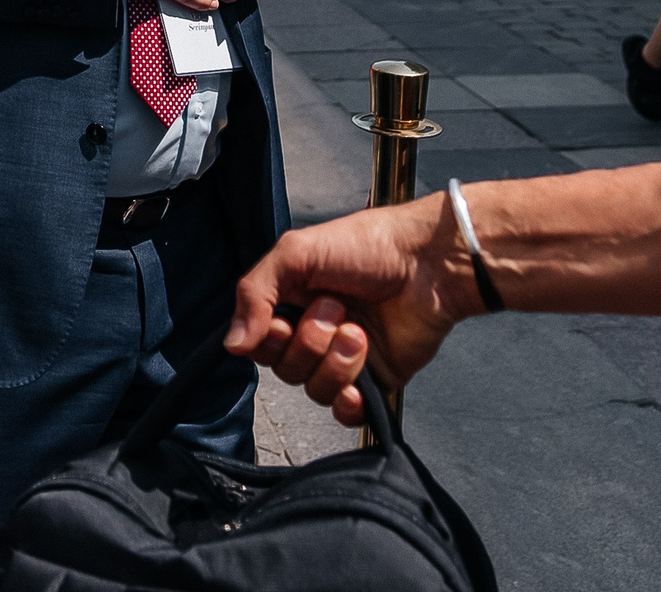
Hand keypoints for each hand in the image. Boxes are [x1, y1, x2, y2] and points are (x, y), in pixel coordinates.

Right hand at [224, 194, 477, 426]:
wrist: (427, 264)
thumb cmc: (366, 246)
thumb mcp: (296, 253)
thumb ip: (255, 293)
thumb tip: (233, 346)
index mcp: (290, 303)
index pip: (257, 342)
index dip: (267, 339)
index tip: (286, 320)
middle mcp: (313, 334)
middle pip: (284, 369)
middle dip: (309, 343)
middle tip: (336, 309)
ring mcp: (343, 361)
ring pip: (314, 389)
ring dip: (335, 362)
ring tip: (360, 331)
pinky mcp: (374, 382)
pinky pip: (345, 413)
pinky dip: (347, 402)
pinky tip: (357, 384)